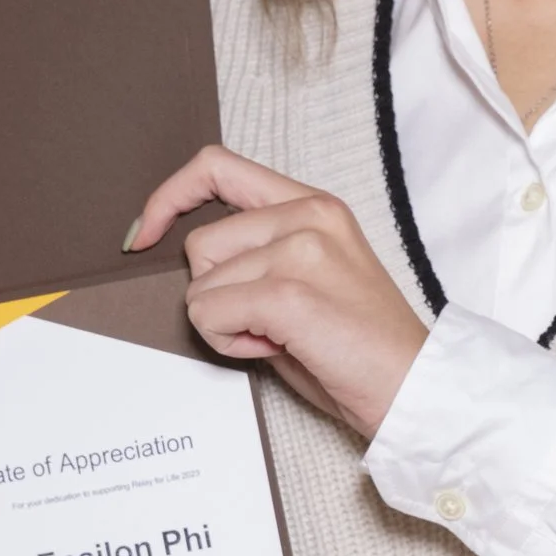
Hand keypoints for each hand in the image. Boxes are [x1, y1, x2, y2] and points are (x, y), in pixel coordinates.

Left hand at [125, 147, 428, 441]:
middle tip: (267, 322)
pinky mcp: (288, 293)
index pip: (218, 166)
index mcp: (315, 204)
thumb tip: (197, 264)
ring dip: (225, 324)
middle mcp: (308, 216)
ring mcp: (300, 251)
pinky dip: (230, 342)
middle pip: (201, 244)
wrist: (413, 389)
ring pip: (200, 287)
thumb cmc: (361, 348)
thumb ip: (259, 253)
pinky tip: (275, 348)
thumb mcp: (312, 276)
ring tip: (280, 337)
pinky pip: (210, 315)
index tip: (143, 234)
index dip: (169, 197)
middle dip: (216, 293)